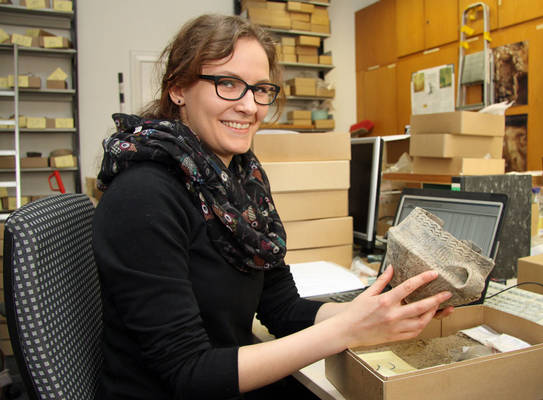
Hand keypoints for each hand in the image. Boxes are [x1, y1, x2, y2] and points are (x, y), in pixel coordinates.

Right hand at [337, 265, 451, 347]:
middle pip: (421, 307)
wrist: (347, 331)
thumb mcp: (368, 293)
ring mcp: (395, 327)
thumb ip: (382, 280)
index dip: (423, 279)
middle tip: (446, 294)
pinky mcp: (395, 337)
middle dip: (436, 299)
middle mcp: (392, 315)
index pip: (409, 287)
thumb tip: (392, 268)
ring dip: (432, 314)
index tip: (433, 274)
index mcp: (385, 301)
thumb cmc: (355, 312)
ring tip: (438, 307)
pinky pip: (414, 333)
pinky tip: (425, 320)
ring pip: (421, 322)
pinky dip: (422, 326)